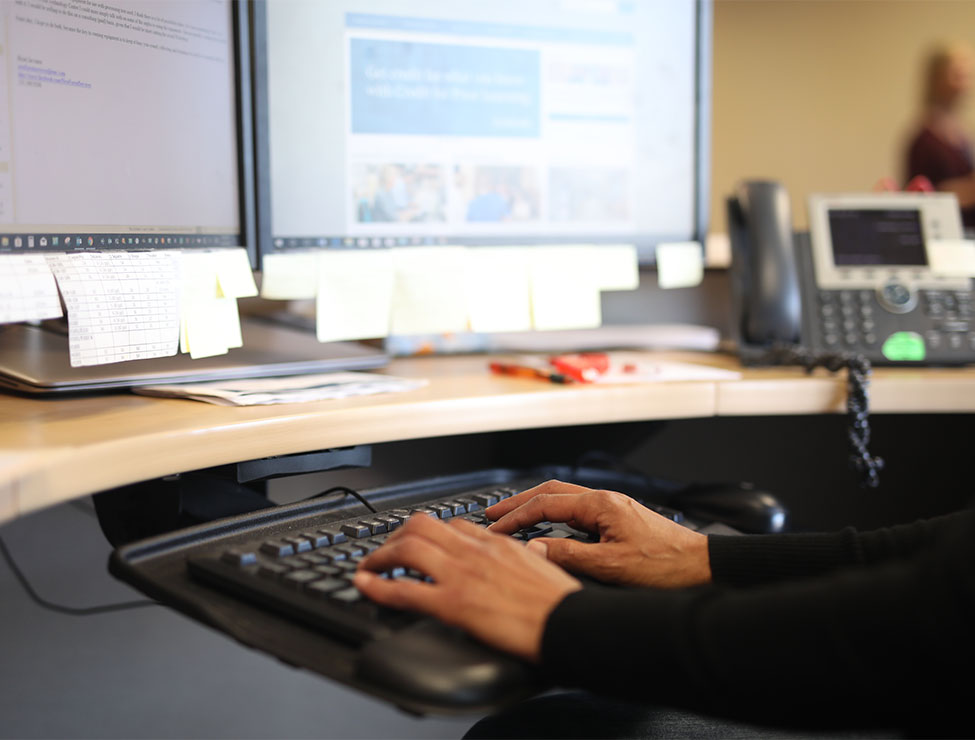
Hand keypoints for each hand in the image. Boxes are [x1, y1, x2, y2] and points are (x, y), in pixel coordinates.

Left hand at [354, 514, 580, 662]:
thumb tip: (535, 547)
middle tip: (386, 551)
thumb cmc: (561, 602)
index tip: (420, 541)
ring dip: (380, 556)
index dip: (430, 531)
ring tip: (370, 566)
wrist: (568, 624)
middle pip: (422, 526)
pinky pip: (404, 589)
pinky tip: (364, 585)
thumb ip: (534, 553)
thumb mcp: (548, 565)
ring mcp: (461, 575)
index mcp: (497, 544)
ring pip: (406, 548)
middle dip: (396, 536)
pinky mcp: (452, 604)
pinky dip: (377, 586)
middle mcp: (474, 552)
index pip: (454, 525)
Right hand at [487, 480, 711, 588]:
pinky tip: (548, 527)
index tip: (495, 529)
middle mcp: (606, 500)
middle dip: (518, 502)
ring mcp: (613, 507)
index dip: (515, 516)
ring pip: (564, 499)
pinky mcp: (619, 518)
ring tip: (513, 518)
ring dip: (536, 506)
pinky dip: (554, 515)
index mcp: (601, 504)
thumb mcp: (612, 566)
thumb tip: (536, 549)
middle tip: (492, 514)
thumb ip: (570, 555)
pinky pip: (577, 510)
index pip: (545, 503)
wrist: (703, 567)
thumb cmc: (666, 566)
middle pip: (551, 492)